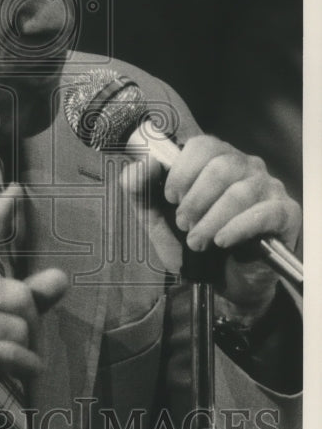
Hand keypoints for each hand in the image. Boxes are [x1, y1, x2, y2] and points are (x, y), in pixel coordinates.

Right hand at [0, 183, 65, 411]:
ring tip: (2, 361)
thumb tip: (61, 277)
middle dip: (30, 326)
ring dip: (24, 351)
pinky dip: (26, 367)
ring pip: (19, 327)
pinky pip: (12, 352)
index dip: (1, 213)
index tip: (18, 188)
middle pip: (21, 296)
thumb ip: (28, 298)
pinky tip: (20, 374)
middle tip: (14, 346)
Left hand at [121, 135, 300, 316]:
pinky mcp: (286, 213)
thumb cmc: (191, 243)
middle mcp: (246, 166)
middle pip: (221, 167)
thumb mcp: (156, 219)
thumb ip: (142, 190)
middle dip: (195, 200)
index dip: (182, 171)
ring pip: (240, 192)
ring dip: (211, 220)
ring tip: (197, 241)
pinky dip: (237, 228)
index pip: (203, 145)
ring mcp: (268, 188)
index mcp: (216, 159)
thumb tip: (142, 164)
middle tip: (183, 224)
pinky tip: (222, 241)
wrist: (220, 282)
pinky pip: (264, 213)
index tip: (170, 198)